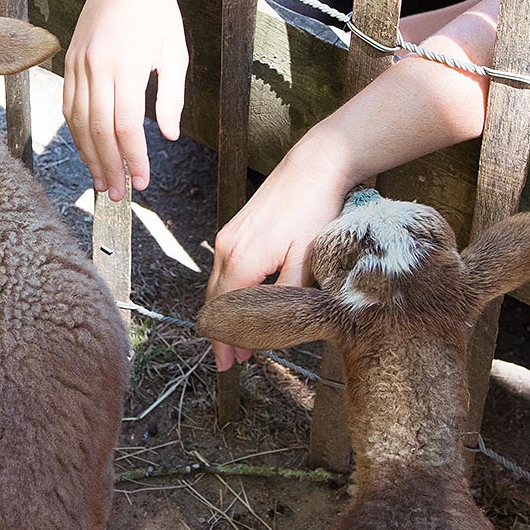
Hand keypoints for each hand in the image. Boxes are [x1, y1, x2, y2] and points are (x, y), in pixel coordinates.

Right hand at [62, 0, 188, 198]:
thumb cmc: (159, 14)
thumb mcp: (176, 53)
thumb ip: (172, 96)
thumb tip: (167, 135)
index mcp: (127, 65)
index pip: (126, 124)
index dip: (133, 157)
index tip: (142, 181)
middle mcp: (97, 66)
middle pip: (98, 129)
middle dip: (109, 165)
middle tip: (118, 195)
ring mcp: (79, 63)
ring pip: (78, 121)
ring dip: (89, 155)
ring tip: (102, 181)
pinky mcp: (70, 61)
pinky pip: (70, 105)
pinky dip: (77, 133)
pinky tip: (88, 151)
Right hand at [204, 139, 350, 370]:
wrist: (313, 166)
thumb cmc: (314, 209)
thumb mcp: (306, 260)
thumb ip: (287, 295)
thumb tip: (274, 323)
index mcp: (242, 260)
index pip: (225, 312)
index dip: (226, 340)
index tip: (229, 364)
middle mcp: (227, 249)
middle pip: (215, 302)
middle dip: (222, 332)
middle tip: (232, 360)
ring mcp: (228, 237)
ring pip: (219, 286)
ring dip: (226, 312)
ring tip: (238, 335)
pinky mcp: (235, 230)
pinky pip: (226, 270)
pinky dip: (230, 292)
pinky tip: (244, 302)